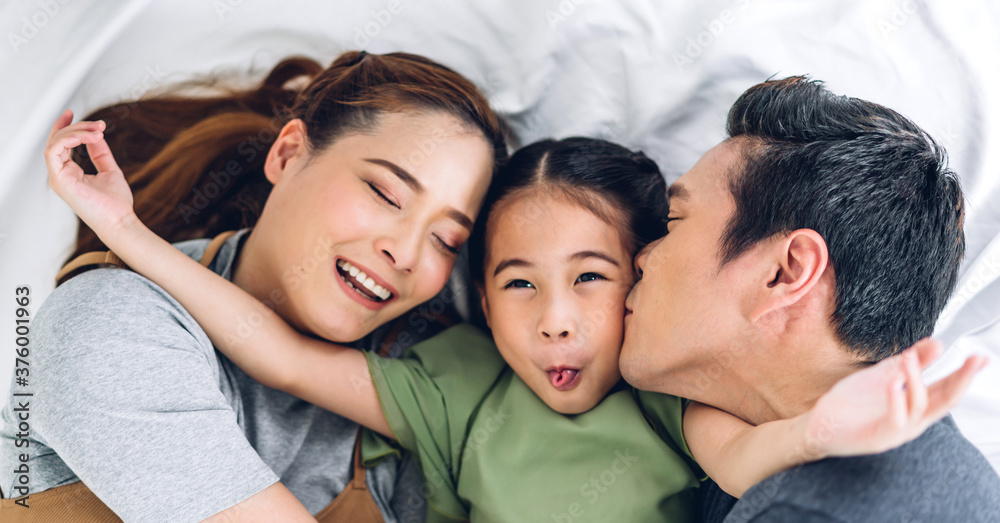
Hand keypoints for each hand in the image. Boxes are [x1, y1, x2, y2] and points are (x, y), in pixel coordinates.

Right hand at [45, 109, 135, 235]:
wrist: (119, 220)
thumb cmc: (116, 203)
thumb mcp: (109, 170)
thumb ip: (100, 153)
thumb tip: (96, 135)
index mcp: (70, 173)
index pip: (60, 144)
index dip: (64, 126)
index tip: (72, 113)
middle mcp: (61, 174)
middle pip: (58, 140)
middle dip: (77, 127)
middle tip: (99, 125)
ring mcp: (58, 177)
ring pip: (55, 143)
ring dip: (77, 132)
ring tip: (97, 132)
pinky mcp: (59, 180)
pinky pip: (54, 152)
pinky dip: (69, 140)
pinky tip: (87, 138)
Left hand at [803, 338, 987, 458]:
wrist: (822, 422)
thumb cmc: (856, 402)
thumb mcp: (886, 375)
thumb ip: (911, 362)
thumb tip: (937, 342)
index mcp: (917, 405)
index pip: (948, 389)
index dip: (966, 373)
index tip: (981, 356)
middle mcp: (914, 420)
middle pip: (946, 400)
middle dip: (962, 379)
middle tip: (974, 360)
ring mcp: (899, 430)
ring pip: (920, 405)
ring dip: (916, 379)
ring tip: (908, 358)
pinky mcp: (880, 437)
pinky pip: (895, 419)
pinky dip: (897, 399)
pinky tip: (894, 382)